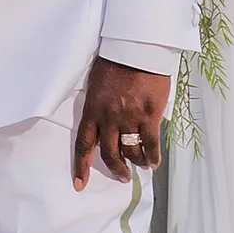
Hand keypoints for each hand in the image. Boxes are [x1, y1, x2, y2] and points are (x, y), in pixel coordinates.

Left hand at [74, 57, 170, 190]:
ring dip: (136, 161)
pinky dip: (152, 156)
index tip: (79, 184)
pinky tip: (154, 162)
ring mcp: (130, 119)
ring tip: (140, 166)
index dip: (81, 167)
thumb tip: (104, 122)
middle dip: (116, 168)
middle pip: (109, 154)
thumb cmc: (115, 60)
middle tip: (121, 176)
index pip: (83, 145)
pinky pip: (150, 144)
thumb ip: (99, 106)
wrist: (137, 48)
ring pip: (131, 151)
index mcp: (92, 110)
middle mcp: (108, 119)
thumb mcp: (97, 84)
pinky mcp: (149, 116)